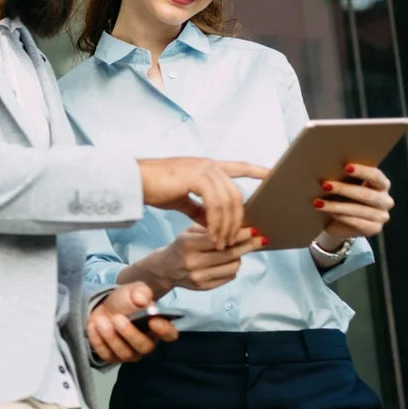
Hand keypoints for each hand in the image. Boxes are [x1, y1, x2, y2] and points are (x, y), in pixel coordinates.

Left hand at [87, 282, 178, 364]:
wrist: (104, 307)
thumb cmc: (125, 301)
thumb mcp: (133, 290)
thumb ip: (140, 292)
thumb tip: (142, 299)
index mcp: (158, 326)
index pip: (169, 334)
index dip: (164, 330)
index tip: (153, 320)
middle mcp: (147, 343)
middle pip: (144, 347)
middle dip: (129, 333)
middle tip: (117, 318)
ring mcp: (130, 353)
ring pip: (125, 353)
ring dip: (111, 337)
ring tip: (101, 321)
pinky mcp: (113, 356)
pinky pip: (107, 355)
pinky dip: (99, 342)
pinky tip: (94, 327)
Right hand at [138, 158, 268, 248]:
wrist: (134, 181)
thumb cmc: (154, 188)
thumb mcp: (182, 199)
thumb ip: (200, 208)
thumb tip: (212, 223)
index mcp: (208, 166)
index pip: (239, 166)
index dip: (257, 171)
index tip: (273, 176)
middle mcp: (209, 165)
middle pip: (237, 194)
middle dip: (238, 220)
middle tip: (236, 240)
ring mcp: (203, 169)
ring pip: (228, 201)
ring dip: (227, 225)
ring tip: (223, 243)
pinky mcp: (196, 177)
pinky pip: (215, 204)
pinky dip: (216, 222)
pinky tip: (213, 235)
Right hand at [144, 225, 265, 292]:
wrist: (166, 269)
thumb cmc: (182, 246)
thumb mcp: (190, 232)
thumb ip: (212, 229)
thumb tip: (240, 224)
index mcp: (187, 244)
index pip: (218, 238)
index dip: (238, 234)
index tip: (253, 229)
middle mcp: (192, 262)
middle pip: (229, 254)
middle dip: (248, 245)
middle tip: (262, 239)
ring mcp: (198, 277)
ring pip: (232, 266)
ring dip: (241, 257)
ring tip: (241, 251)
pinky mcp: (203, 287)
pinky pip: (229, 277)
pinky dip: (233, 268)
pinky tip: (231, 261)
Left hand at [314, 163, 393, 243]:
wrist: (340, 224)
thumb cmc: (343, 198)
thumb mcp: (347, 186)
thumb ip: (345, 177)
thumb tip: (327, 168)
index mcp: (382, 184)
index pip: (376, 176)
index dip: (362, 171)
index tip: (345, 167)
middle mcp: (385, 200)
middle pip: (366, 194)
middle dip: (344, 189)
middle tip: (325, 185)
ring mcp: (382, 216)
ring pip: (358, 210)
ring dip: (336, 206)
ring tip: (318, 202)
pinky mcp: (374, 229)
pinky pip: (356, 222)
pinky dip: (340, 216)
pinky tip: (327, 213)